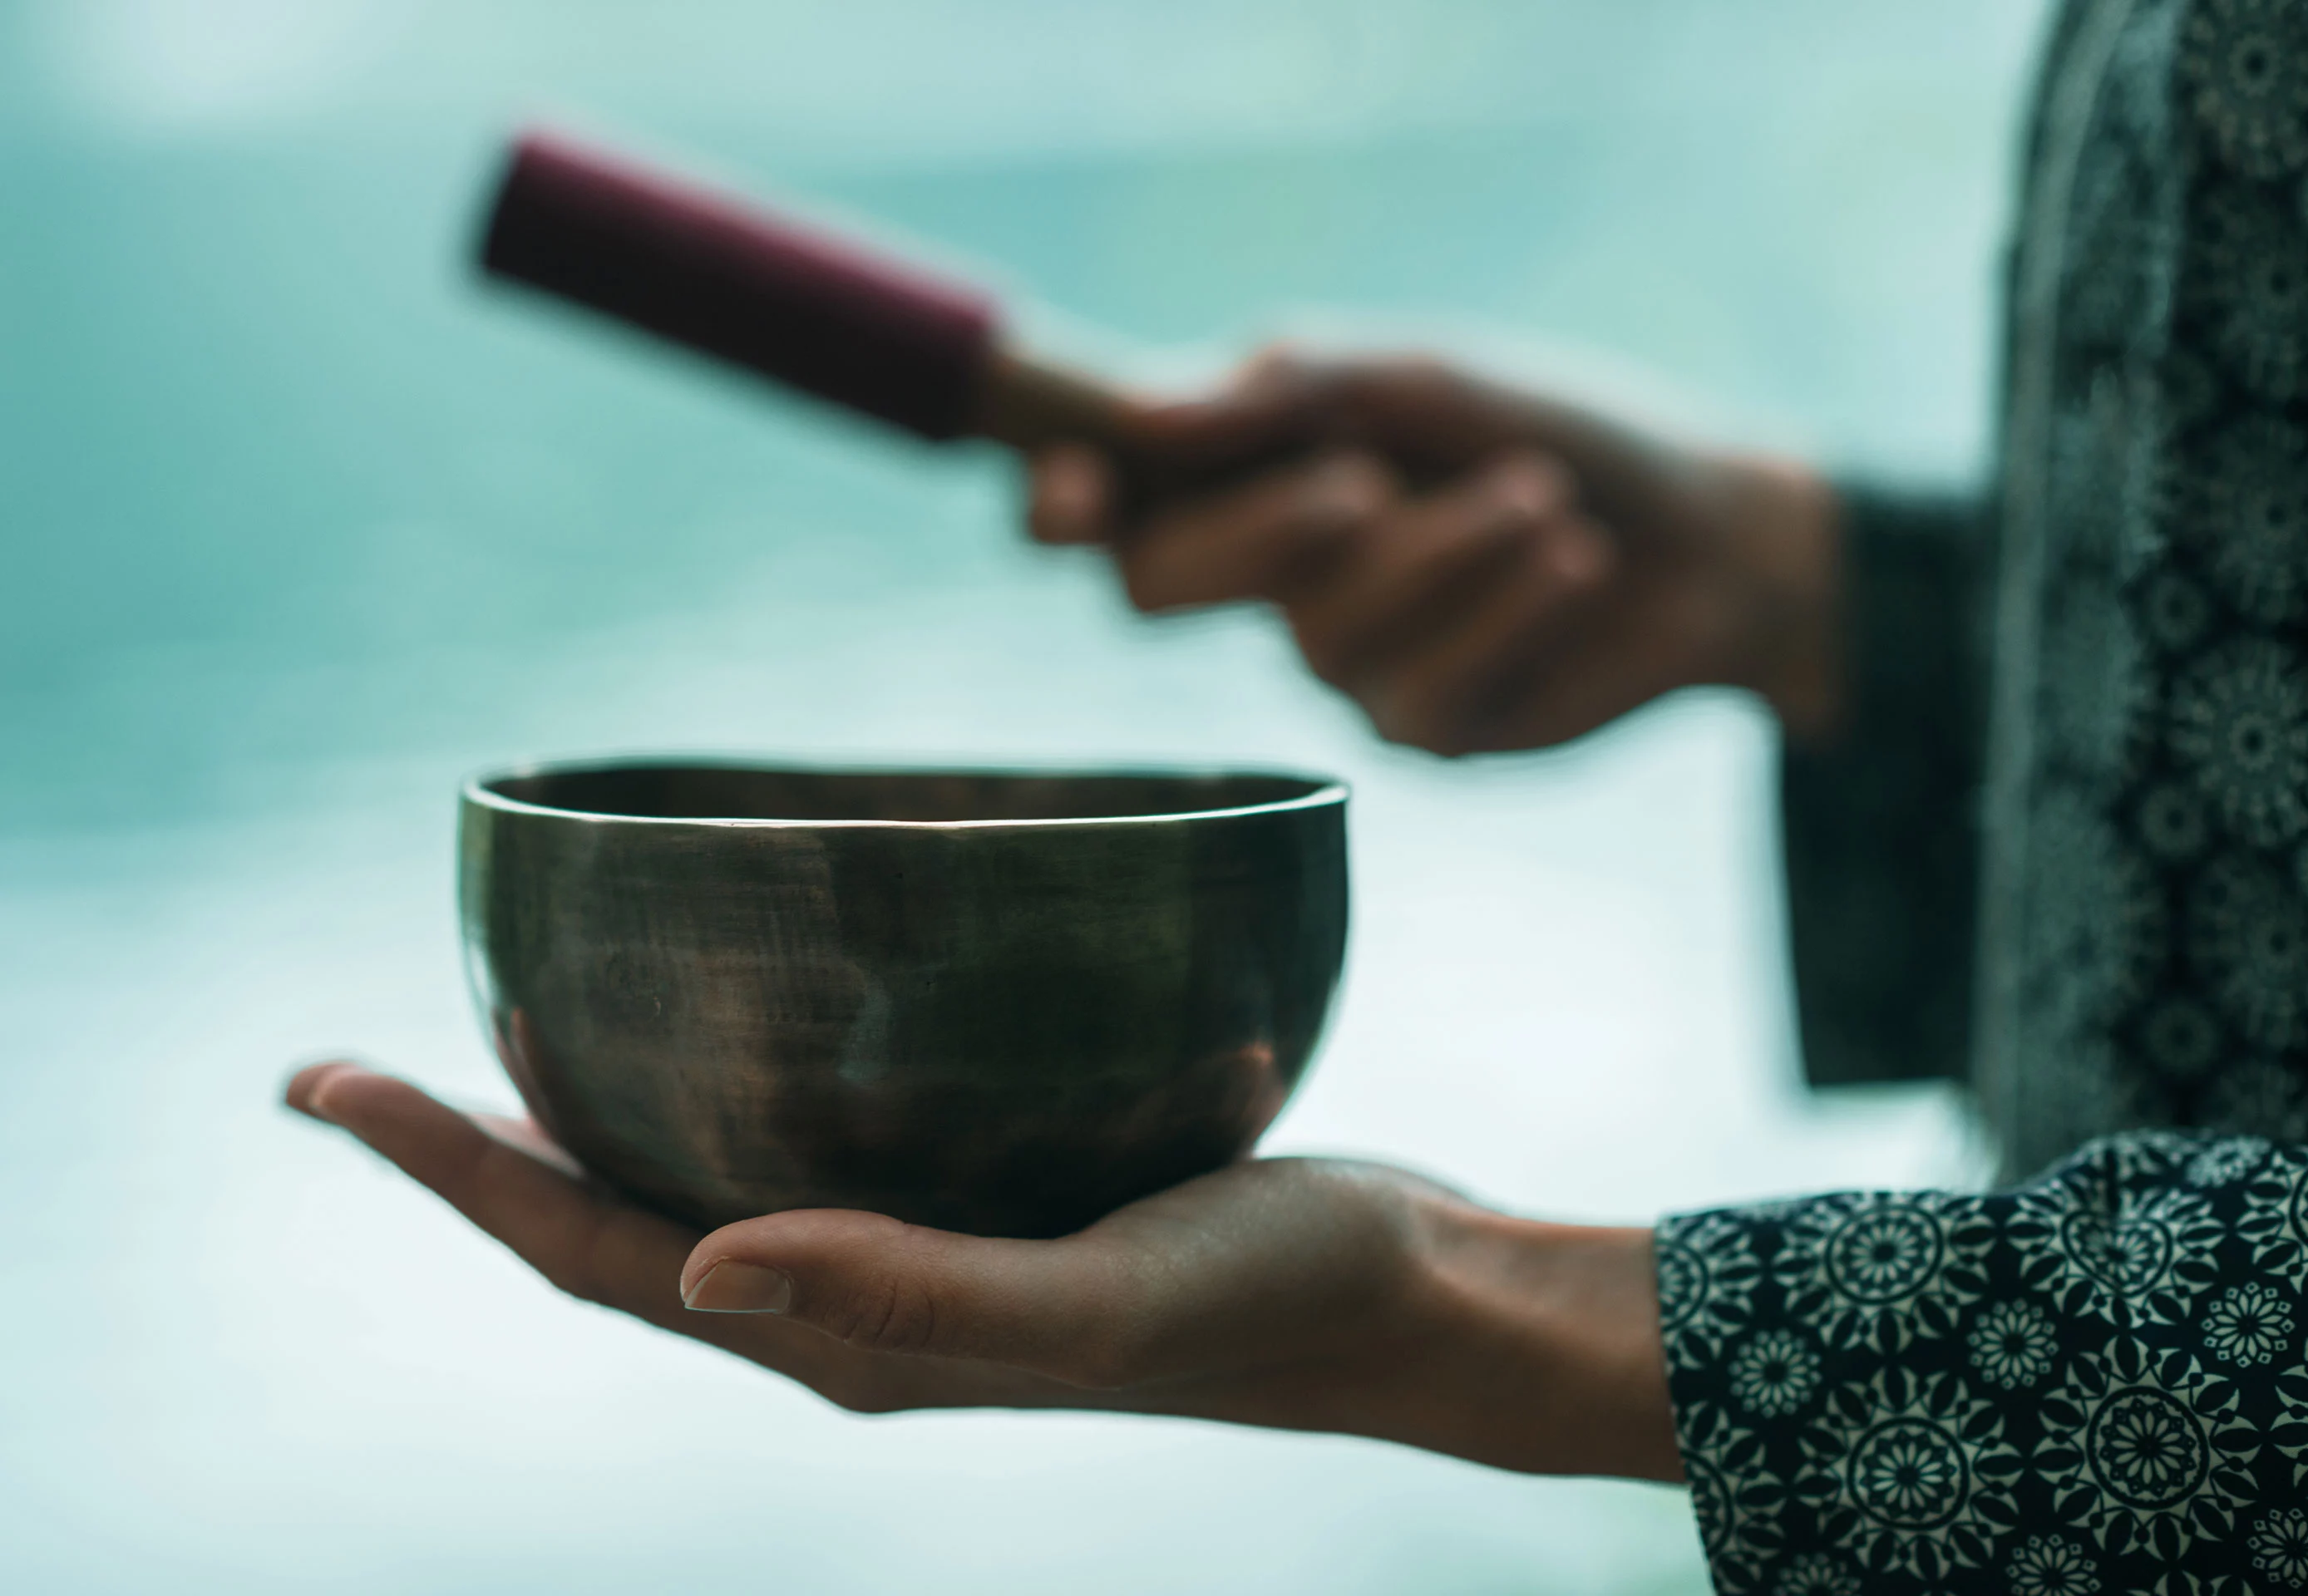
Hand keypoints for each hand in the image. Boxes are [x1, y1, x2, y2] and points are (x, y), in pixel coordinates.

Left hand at [285, 1061, 1679, 1479]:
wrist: (1408, 1301)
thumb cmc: (1278, 1301)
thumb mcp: (1103, 1303)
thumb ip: (917, 1296)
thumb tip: (698, 1271)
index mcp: (847, 1342)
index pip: (595, 1258)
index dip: (452, 1176)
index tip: (324, 1081)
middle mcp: (858, 1306)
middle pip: (617, 1227)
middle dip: (478, 1153)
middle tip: (360, 1063)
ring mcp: (920, 1254)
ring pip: (706, 1181)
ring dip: (591, 1118)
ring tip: (514, 1025)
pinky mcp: (988, 1198)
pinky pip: (811, 1139)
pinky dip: (733, 1077)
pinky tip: (743, 1004)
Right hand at [1028, 350, 1841, 755]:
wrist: (1705, 532)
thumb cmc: (1548, 428)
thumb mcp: (1421, 378)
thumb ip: (1288, 384)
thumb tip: (1142, 413)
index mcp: (1244, 475)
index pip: (1103, 504)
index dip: (1057, 503)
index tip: (1067, 490)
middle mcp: (1266, 580)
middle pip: (1161, 589)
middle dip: (1255, 534)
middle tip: (1359, 483)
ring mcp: (1339, 666)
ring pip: (1317, 636)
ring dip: (1441, 553)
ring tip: (1545, 499)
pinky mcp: (1426, 731)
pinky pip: (1420, 691)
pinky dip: (1505, 610)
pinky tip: (1576, 564)